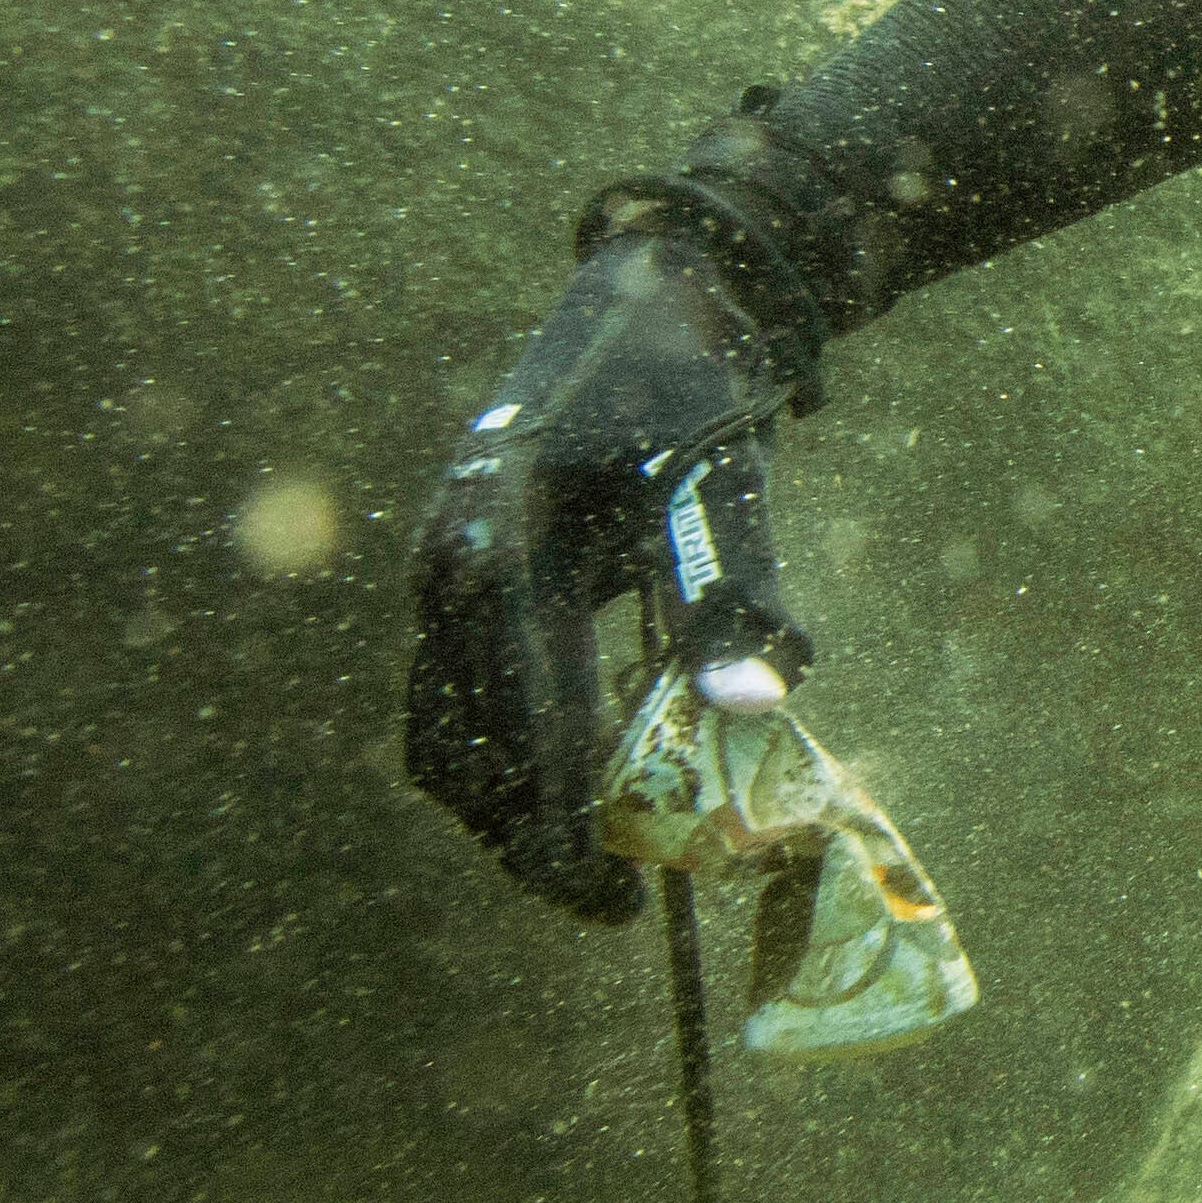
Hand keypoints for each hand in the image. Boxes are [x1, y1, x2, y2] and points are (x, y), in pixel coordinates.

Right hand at [404, 231, 809, 917]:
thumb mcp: (723, 478)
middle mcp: (447, 563)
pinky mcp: (456, 577)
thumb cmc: (694, 386)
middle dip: (528, 835)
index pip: (523, 720)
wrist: (650, 297)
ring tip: (593, 865)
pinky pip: (454, 696)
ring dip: (505, 807)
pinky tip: (571, 792)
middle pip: (464, 745)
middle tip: (612, 905)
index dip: (558, 824)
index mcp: (500, 544)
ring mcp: (439, 570)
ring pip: (444, 730)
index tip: (608, 900)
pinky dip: (501, 757)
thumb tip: (762, 702)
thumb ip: (734, 588)